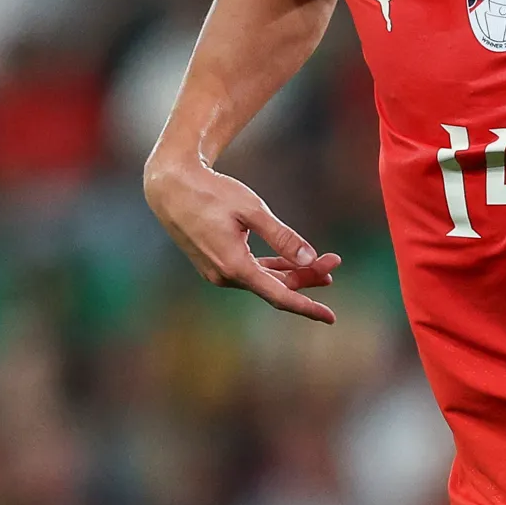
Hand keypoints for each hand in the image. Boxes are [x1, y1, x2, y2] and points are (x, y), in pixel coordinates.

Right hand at [143, 150, 342, 322]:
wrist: (170, 187)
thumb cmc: (211, 193)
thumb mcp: (252, 210)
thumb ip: (282, 237)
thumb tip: (310, 259)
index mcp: (234, 266)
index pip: (279, 296)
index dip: (307, 307)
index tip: (330, 317)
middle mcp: (225, 276)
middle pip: (276, 286)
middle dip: (307, 277)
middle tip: (335, 262)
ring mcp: (218, 272)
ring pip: (264, 279)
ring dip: (293, 272)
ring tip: (324, 265)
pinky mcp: (215, 264)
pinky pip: (251, 272)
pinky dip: (274, 268)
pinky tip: (293, 263)